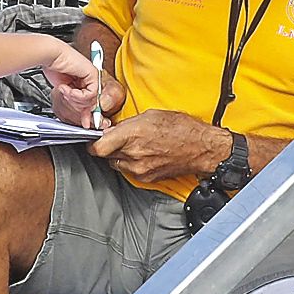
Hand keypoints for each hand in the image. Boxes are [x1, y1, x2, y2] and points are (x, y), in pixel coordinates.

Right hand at [43, 39, 101, 124]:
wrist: (51, 55)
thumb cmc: (54, 68)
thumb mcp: (66, 91)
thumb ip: (76, 103)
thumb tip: (84, 119)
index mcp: (86, 82)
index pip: (92, 104)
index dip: (88, 115)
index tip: (85, 123)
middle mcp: (92, 80)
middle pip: (92, 105)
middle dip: (80, 109)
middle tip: (70, 103)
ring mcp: (94, 77)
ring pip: (91, 102)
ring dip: (75, 100)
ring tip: (65, 91)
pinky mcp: (93, 74)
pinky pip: (90, 95)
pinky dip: (77, 96)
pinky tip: (67, 88)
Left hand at [90, 109, 224, 183]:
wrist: (201, 148)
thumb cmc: (181, 128)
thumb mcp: (151, 115)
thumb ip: (127, 124)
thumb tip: (113, 129)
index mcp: (132, 135)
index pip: (97, 147)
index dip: (92, 143)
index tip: (94, 139)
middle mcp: (134, 154)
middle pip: (105, 155)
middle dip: (108, 147)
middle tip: (118, 139)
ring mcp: (140, 169)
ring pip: (117, 164)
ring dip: (120, 156)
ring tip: (134, 146)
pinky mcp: (146, 178)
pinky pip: (129, 171)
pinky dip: (132, 163)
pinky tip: (144, 154)